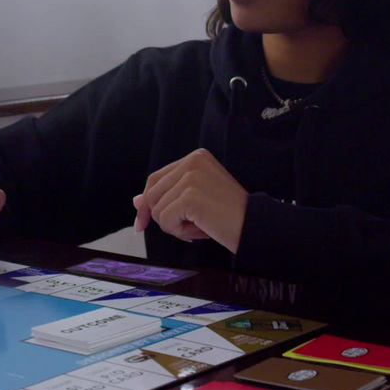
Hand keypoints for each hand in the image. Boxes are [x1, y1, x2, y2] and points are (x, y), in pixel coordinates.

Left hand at [132, 148, 248, 251]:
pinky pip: (165, 220)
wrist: (254, 226)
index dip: (147, 203)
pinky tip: (200, 230)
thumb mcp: (194, 199)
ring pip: (157, 209)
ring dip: (174, 226)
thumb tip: (136, 200)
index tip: (143, 223)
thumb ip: (167, 195)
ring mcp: (191, 177)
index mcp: (195, 158)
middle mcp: (192, 161)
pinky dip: (179, 232)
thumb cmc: (228, 216)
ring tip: (200, 226)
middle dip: (163, 217)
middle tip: (189, 227)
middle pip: (152, 194)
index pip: (155, 179)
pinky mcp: (190, 196)